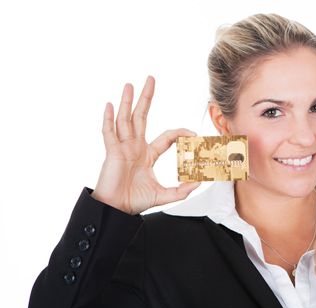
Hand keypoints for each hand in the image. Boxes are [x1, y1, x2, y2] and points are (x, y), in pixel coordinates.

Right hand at [91, 75, 200, 214]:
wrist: (117, 210)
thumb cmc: (134, 201)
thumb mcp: (163, 195)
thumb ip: (181, 191)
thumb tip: (198, 184)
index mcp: (147, 154)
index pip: (166, 137)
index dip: (179, 133)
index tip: (193, 133)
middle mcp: (135, 147)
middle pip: (141, 117)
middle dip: (146, 98)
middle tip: (151, 79)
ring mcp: (122, 148)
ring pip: (125, 120)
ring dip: (127, 102)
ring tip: (130, 85)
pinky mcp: (112, 153)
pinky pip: (109, 133)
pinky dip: (109, 119)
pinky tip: (110, 105)